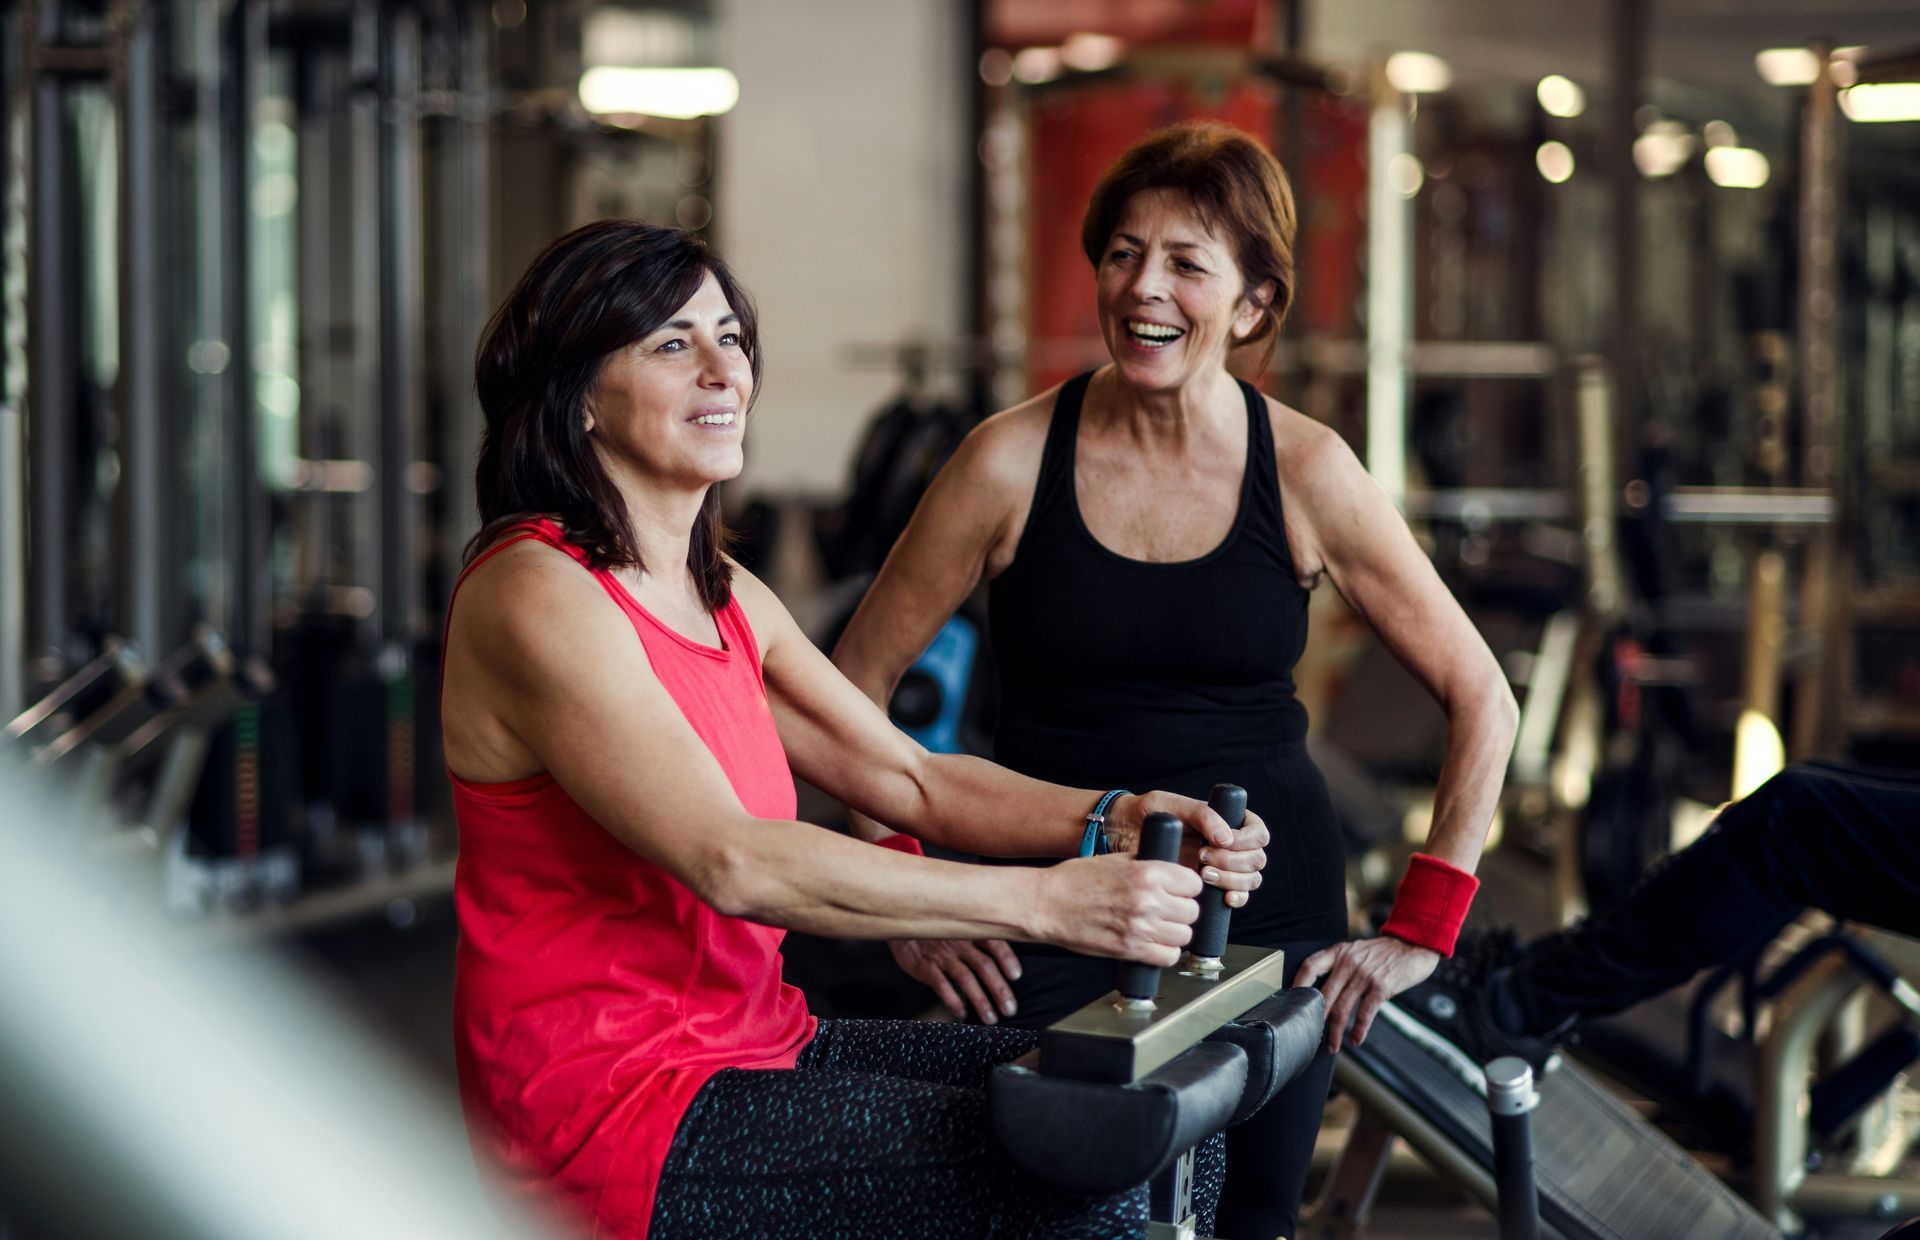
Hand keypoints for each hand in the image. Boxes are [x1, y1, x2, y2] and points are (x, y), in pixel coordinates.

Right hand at [888, 938, 1022, 1024]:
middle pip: (984, 966)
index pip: (994, 943)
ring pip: (966, 978)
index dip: (1007, 959)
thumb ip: (978, 941)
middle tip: (1010, 1009)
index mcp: (970, 932)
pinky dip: (953, 1000)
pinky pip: (941, 985)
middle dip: (999, 989)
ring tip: (991, 1018)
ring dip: (980, 1000)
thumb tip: (1003, 962)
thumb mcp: (958, 927)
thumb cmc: (936, 930)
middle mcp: (959, 943)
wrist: (901, 923)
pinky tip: (962, 1013)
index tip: (1016, 976)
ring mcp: (942, 955)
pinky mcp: (925, 966)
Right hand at [1030, 854, 1200, 967]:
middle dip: (1182, 911)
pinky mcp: (1129, 950)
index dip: (1187, 888)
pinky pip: (1168, 957)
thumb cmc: (1073, 881)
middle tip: (1168, 910)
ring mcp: (1139, 927)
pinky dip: (1164, 953)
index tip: (1180, 891)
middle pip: (1192, 911)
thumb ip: (1146, 866)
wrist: (1046, 904)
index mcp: (1146, 873)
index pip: (1193, 884)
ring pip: (1184, 936)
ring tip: (1159, 928)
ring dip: (1174, 933)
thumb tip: (1172, 874)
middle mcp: (1147, 900)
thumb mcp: (1114, 860)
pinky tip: (1152, 944)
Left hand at [1105, 791, 1267, 906]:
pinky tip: (1224, 898)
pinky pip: (1238, 896)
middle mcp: (1230, 844)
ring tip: (1203, 874)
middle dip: (1235, 862)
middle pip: (1256, 859)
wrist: (1125, 835)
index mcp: (1228, 820)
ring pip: (1250, 879)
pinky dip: (1236, 898)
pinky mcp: (1211, 885)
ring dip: (1233, 880)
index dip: (1246, 841)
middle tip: (1203, 858)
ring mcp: (1223, 866)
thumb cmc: (1150, 813)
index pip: (1258, 834)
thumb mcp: (1174, 805)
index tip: (1220, 843)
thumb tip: (1226, 837)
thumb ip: (1202, 815)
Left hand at [1294, 936, 1439, 1053]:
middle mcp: (1348, 962)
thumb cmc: (1383, 952)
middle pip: (1324, 995)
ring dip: (1335, 1032)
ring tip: (1332, 1046)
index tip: (1292, 1002)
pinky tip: (1355, 1040)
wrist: (1414, 945)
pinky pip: (1364, 1013)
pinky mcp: (1381, 987)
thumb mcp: (1356, 951)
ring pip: (1342, 1008)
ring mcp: (1364, 975)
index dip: (1298, 984)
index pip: (1310, 966)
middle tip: (1310, 1035)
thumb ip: (1340, 965)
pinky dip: (1359, 1030)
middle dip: (1315, 1019)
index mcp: (1339, 952)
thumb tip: (1322, 993)